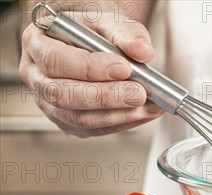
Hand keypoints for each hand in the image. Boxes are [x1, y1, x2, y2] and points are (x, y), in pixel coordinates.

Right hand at [19, 12, 163, 137]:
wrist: (94, 44)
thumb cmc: (94, 31)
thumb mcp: (109, 21)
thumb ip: (126, 33)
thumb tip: (142, 51)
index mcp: (37, 43)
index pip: (55, 61)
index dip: (89, 68)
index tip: (123, 68)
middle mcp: (36, 75)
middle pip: (63, 95)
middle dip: (106, 97)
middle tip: (138, 93)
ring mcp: (49, 102)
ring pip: (79, 118)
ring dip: (118, 115)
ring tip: (147, 105)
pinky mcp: (67, 121)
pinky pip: (93, 129)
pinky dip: (122, 123)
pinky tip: (143, 113)